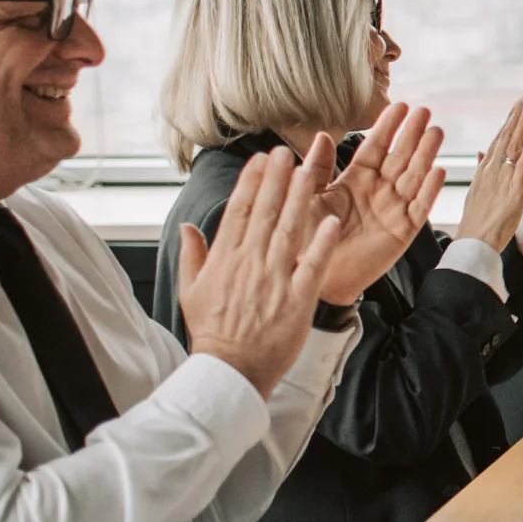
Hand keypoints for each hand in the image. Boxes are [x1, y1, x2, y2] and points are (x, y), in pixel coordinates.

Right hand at [178, 146, 342, 398]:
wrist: (230, 370)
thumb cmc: (212, 331)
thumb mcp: (191, 291)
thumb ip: (192, 255)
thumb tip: (189, 227)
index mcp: (225, 259)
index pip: (239, 211)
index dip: (251, 183)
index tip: (260, 160)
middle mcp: (250, 263)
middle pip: (265, 213)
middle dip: (276, 179)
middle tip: (285, 151)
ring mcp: (274, 280)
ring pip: (289, 231)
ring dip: (300, 199)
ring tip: (309, 172)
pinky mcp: (297, 299)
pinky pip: (312, 266)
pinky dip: (321, 243)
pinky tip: (332, 221)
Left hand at [314, 103, 448, 302]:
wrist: (316, 278)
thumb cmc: (307, 239)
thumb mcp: (307, 198)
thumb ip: (317, 169)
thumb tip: (322, 136)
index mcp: (355, 181)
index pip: (375, 147)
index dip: (387, 127)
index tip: (399, 105)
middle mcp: (378, 191)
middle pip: (400, 157)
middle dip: (412, 134)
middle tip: (424, 110)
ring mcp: (393, 210)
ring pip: (414, 177)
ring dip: (425, 155)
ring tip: (435, 132)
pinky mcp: (403, 232)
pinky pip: (420, 208)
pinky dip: (429, 190)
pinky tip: (439, 170)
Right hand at [459, 93, 522, 252]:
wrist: (474, 240)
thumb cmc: (476, 222)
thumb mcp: (478, 192)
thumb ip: (482, 173)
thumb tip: (481, 157)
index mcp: (485, 170)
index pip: (498, 141)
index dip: (507, 123)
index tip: (515, 107)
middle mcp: (492, 169)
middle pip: (505, 136)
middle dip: (515, 115)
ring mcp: (503, 176)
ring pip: (514, 143)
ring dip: (522, 122)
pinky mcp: (515, 187)